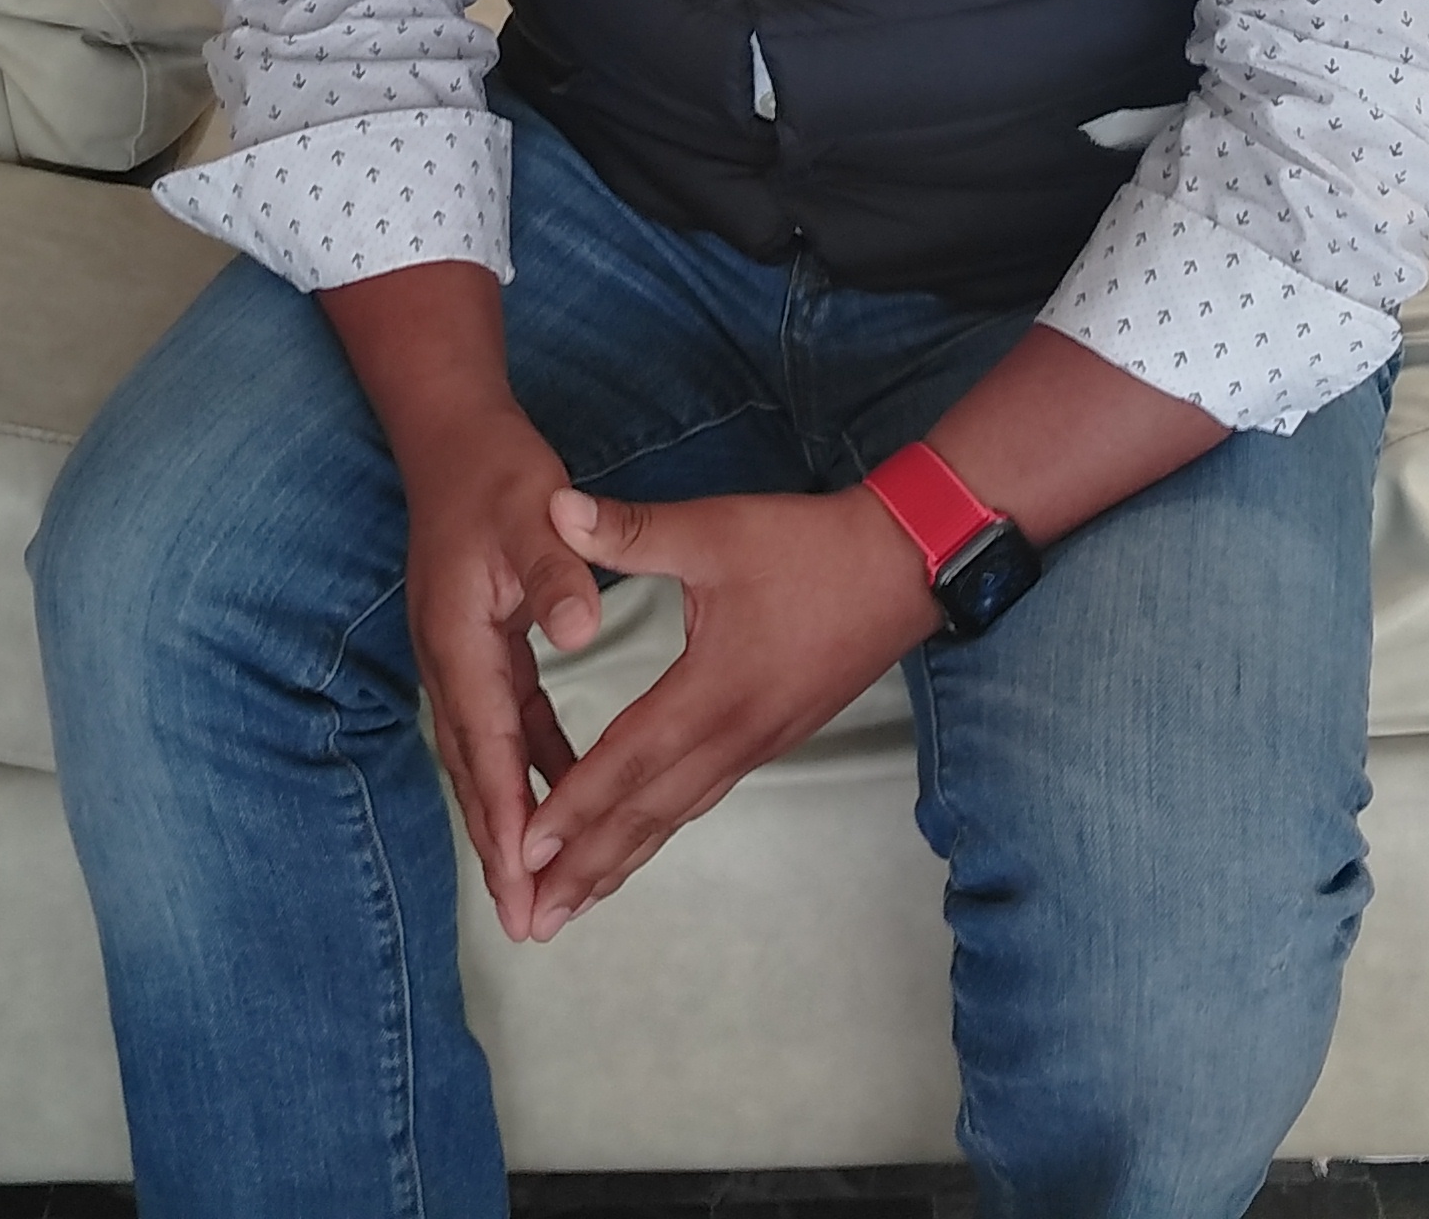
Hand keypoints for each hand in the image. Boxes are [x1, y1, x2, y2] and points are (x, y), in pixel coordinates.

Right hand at [394, 403, 609, 945]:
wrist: (453, 436)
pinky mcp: (479, 649)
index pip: (487, 749)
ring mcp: (459, 658)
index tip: (523, 886)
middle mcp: (450, 661)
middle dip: (501, 852)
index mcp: (460, 640)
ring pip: (487, 759)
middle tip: (530, 924)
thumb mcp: (533, 516)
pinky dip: (530, 769)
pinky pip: (506, 727)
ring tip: (540, 889)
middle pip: (475, 775)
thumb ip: (560, 575)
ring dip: (511, 822)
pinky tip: (566, 794)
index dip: (506, 823)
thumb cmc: (498, 473)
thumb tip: (585, 629)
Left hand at [510, 481, 940, 937]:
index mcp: (713, 692)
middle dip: (585, 869)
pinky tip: (635, 839)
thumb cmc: (811, 548)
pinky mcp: (770, 737)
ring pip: (674, 816)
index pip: (626, 762)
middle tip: (533, 920)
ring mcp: (756, 744)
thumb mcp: (715, 529)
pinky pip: (699, 798)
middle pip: (647, 815)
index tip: (523, 853)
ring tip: (571, 903)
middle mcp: (734, 735)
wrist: (906, 565)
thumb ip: (631, 530)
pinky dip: (657, 829)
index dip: (571, 808)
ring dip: (619, 861)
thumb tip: (555, 509)